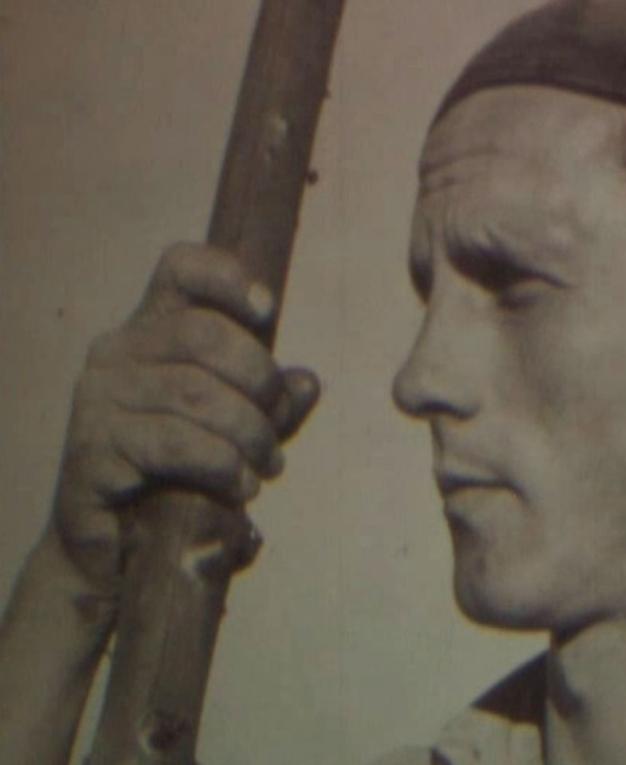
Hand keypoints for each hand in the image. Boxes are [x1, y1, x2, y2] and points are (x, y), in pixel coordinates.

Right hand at [49, 243, 319, 593]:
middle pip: (203, 334)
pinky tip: (241, 487)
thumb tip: (307, 383)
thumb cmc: (183, 471)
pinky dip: (223, 465)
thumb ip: (273, 403)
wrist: (120, 544)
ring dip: (249, 434)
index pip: (180, 268)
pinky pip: (175, 444)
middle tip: (277, 426)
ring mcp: (99, 399)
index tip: (269, 310)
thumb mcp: (239, 427)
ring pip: (195, 393)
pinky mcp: (92, 449)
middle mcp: (118, 352)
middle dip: (259, 381)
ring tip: (267, 468)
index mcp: (154, 330)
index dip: (227, 276)